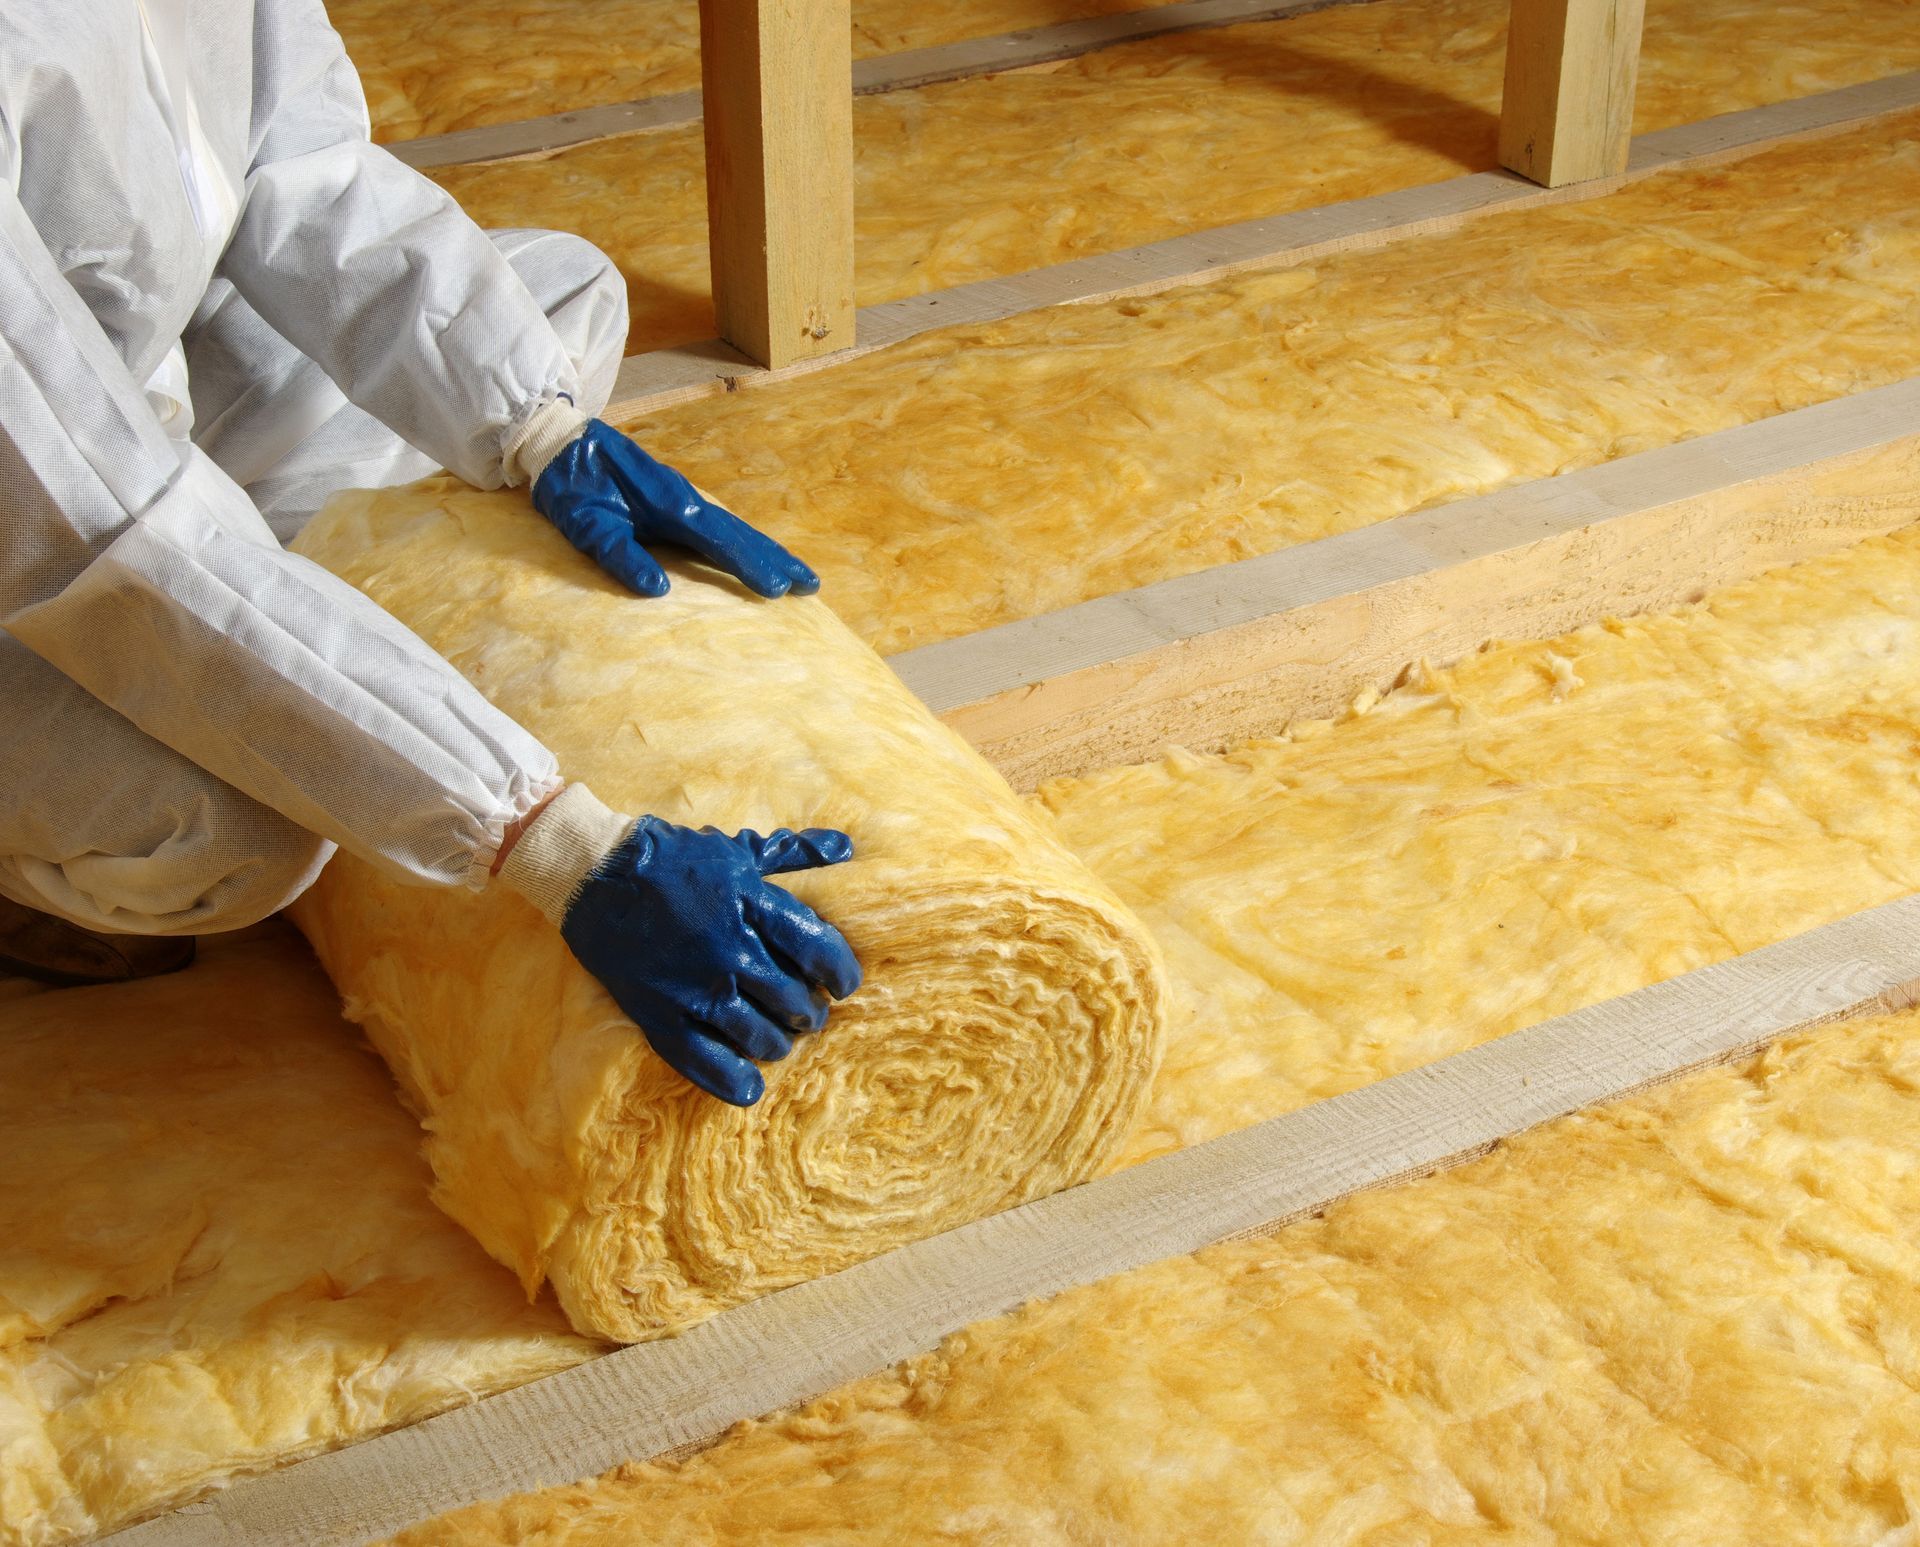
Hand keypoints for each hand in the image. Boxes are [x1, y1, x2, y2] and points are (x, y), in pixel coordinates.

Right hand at [497, 785, 859, 1105]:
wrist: (596, 874)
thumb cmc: (675, 858)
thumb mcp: (739, 848)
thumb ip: (794, 852)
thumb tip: (845, 848)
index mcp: (753, 904)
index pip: (819, 950)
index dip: (842, 973)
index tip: (843, 984)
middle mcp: (730, 950)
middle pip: (794, 1000)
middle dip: (810, 1011)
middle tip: (806, 1012)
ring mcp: (695, 988)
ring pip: (760, 1036)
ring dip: (778, 1042)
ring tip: (778, 1038)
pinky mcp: (661, 1015)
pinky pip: (706, 1063)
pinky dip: (735, 1081)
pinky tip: (751, 1086)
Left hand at [531, 418, 818, 598]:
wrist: (561, 440)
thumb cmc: (570, 485)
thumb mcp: (584, 525)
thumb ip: (619, 555)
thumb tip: (659, 590)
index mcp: (669, 505)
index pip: (719, 542)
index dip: (749, 566)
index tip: (778, 589)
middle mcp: (684, 498)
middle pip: (740, 534)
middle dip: (775, 560)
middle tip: (810, 586)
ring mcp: (682, 496)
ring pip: (734, 527)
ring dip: (766, 550)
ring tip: (797, 573)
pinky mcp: (674, 497)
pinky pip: (719, 523)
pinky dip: (744, 540)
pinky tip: (753, 551)